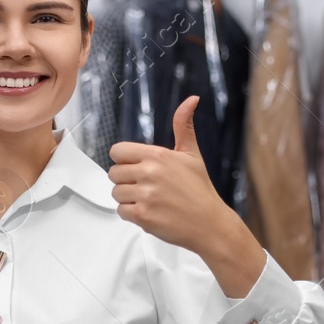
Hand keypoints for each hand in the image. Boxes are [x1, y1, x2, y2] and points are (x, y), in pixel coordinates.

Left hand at [108, 95, 234, 254]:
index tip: (136, 167)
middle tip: (146, 187)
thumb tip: (191, 99)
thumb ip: (183, 126)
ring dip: (128, 198)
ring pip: (116, 193)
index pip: (117, 151)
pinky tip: (148, 212)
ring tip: (149, 200)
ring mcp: (145, 195)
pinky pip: (121, 211)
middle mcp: (149, 173)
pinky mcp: (143, 215)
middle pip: (113, 173)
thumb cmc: (200, 190)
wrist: (209, 224)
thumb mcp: (192, 154)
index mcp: (157, 155)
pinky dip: (131, 214)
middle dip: (126, 180)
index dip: (124, 160)